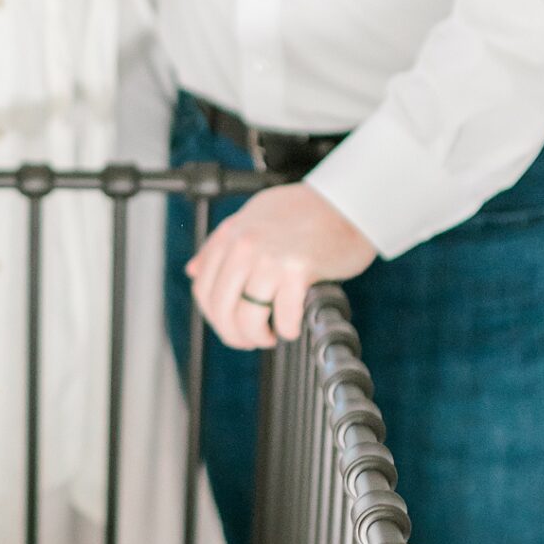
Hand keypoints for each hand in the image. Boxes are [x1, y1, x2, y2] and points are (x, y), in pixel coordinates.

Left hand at [187, 184, 375, 349]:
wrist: (350, 203)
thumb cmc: (308, 212)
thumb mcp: (254, 217)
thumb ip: (221, 244)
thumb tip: (193, 270)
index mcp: (232, 234)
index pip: (203, 287)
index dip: (215, 316)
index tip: (229, 325)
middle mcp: (245, 245)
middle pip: (221, 307)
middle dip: (234, 333)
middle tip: (251, 339)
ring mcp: (270, 258)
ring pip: (248, 317)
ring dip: (258, 336)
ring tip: (271, 335)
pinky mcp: (297, 270)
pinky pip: (283, 317)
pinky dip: (287, 330)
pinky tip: (292, 326)